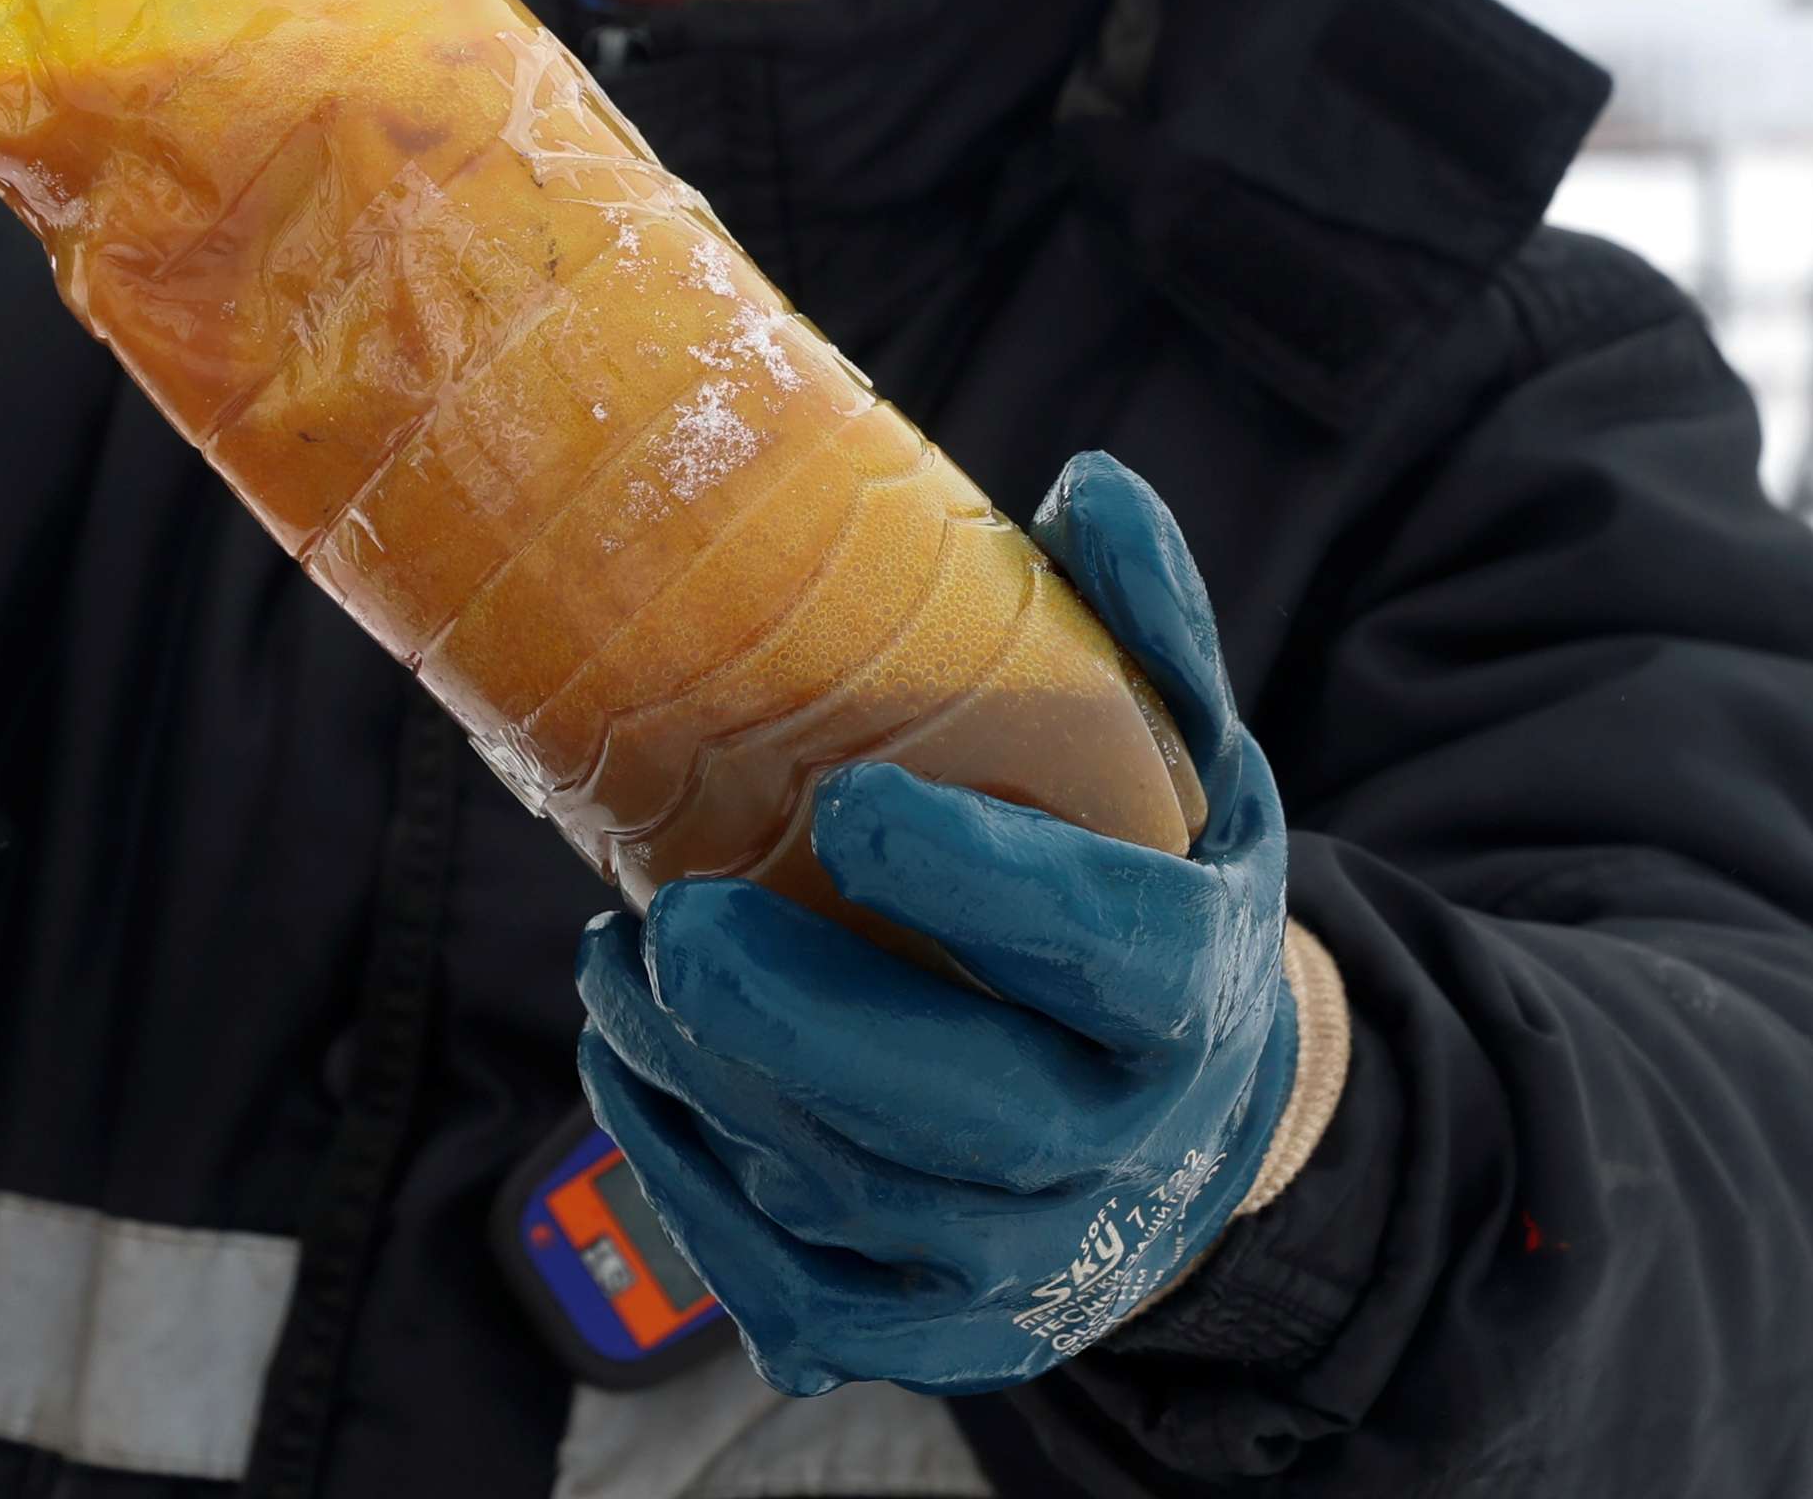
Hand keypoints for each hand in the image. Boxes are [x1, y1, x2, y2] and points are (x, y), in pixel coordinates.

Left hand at [575, 452, 1296, 1394]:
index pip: (1095, 948)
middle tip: (673, 916)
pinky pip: (789, 1290)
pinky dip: (686, 1185)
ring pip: (844, 1197)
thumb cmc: (1157, 903)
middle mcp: (1114, 1149)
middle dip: (792, 1016)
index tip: (847, 799)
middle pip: (947, 1108)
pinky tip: (631, 1071)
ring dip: (704, 1083)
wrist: (1194, 1125)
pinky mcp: (933, 1329)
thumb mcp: (1191, 767)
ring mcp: (1022, 1262)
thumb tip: (1087, 484)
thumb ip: (1146, 632)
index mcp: (1184, 992)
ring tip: (617, 964)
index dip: (972, 882)